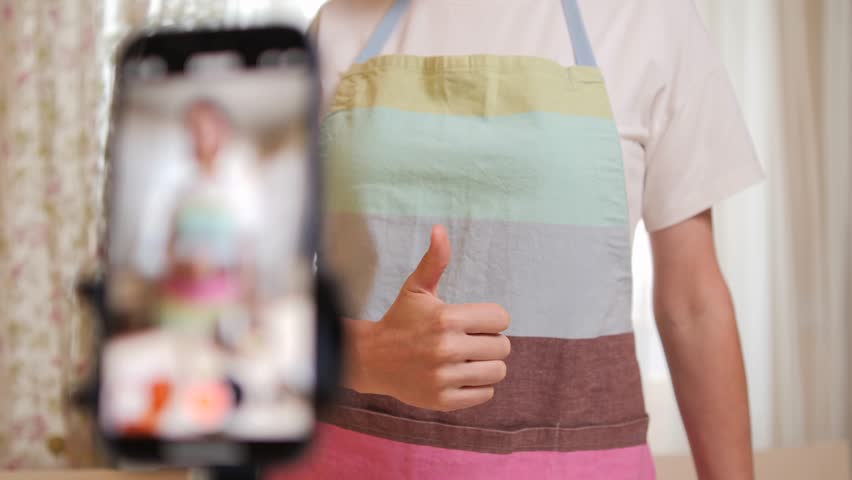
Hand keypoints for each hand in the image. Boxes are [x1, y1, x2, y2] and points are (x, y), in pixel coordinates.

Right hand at [352, 225, 510, 411]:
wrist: (372, 359)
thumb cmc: (401, 320)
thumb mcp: (416, 288)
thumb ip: (435, 260)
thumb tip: (440, 228)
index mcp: (446, 318)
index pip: (502, 318)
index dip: (491, 319)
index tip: (472, 322)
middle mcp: (446, 348)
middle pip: (503, 346)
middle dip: (489, 342)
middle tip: (468, 342)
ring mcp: (444, 376)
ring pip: (497, 371)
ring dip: (486, 365)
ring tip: (465, 359)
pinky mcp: (443, 400)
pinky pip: (485, 394)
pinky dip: (478, 387)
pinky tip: (459, 376)